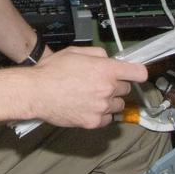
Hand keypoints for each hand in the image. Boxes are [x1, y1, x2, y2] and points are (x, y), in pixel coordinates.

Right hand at [26, 46, 147, 128]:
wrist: (36, 92)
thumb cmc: (52, 71)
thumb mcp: (74, 51)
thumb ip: (97, 53)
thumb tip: (108, 59)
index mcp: (105, 69)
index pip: (138, 73)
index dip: (137, 73)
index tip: (135, 74)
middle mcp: (107, 89)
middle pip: (126, 89)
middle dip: (116, 85)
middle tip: (99, 83)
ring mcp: (102, 107)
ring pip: (118, 105)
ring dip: (110, 101)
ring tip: (92, 96)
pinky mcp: (94, 122)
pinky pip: (107, 119)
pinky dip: (101, 114)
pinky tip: (88, 107)